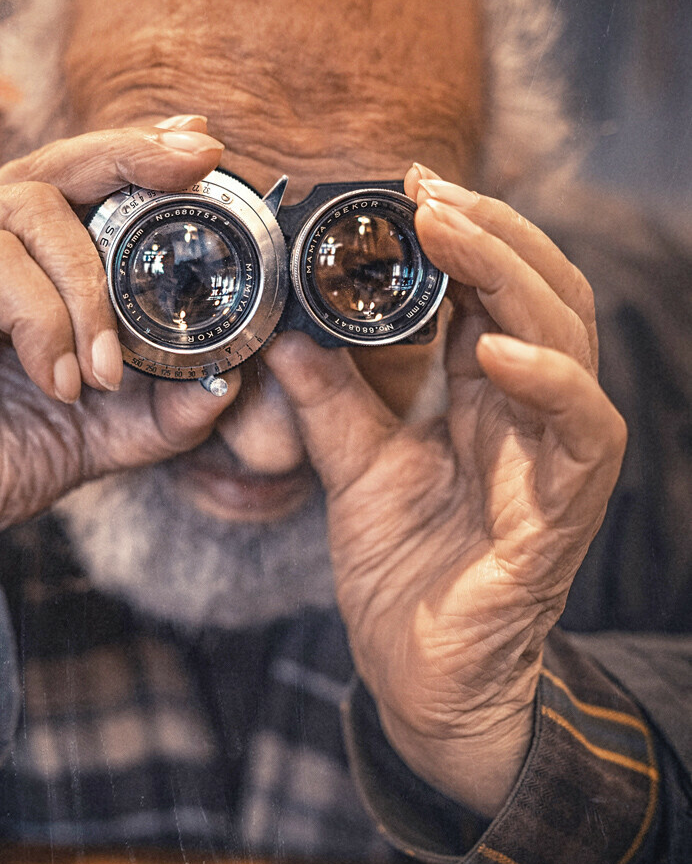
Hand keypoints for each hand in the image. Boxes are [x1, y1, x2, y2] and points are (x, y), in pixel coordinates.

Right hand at [0, 118, 237, 655]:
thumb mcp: (94, 437)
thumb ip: (161, 411)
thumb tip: (230, 381)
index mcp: (21, 262)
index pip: (84, 183)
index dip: (142, 155)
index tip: (203, 148)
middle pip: (57, 164)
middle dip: (132, 158)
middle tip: (190, 170)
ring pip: (27, 211)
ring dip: (88, 288)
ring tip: (106, 371)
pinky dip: (38, 321)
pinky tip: (56, 382)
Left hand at [267, 166, 625, 816]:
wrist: (421, 679)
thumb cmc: (405, 574)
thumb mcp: (352, 469)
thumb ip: (327, 399)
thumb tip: (281, 328)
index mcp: (487, 396)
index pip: (492, 290)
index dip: (462, 231)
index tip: (408, 184)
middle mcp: (532, 414)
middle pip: (542, 292)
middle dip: (492, 230)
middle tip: (429, 188)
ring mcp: (555, 460)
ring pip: (573, 341)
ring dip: (516, 277)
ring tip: (454, 231)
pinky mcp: (562, 513)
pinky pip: (581, 434)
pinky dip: (548, 381)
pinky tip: (494, 347)